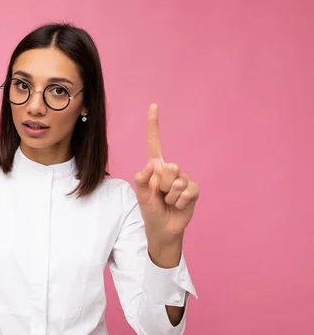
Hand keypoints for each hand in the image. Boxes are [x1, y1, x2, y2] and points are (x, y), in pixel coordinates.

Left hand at [134, 104, 199, 247]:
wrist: (163, 229)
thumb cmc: (150, 211)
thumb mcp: (140, 196)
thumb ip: (141, 181)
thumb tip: (150, 166)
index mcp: (156, 168)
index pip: (155, 143)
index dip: (154, 125)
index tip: (154, 105)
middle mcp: (170, 170)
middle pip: (168, 167)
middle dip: (161, 185)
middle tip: (159, 196)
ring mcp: (183, 179)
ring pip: (177, 181)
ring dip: (170, 196)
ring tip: (168, 202)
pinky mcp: (193, 190)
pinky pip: (188, 191)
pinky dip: (180, 202)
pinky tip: (178, 206)